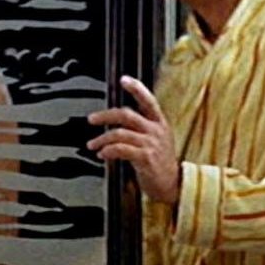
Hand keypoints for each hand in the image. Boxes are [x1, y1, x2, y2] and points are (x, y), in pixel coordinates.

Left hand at [86, 76, 179, 203]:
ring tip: (93, 145)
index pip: (148, 100)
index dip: (137, 88)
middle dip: (106, 115)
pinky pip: (121, 149)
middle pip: (127, 115)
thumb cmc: (160, 163)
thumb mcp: (156, 140)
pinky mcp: (146, 158)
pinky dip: (108, 150)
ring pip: (120, 133)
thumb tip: (117, 120)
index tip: (124, 79)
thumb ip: (141, 128)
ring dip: (102, 138)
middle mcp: (156, 131)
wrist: (173, 185)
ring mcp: (151, 144)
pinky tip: (102, 154)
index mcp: (160, 123)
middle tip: (91, 119)